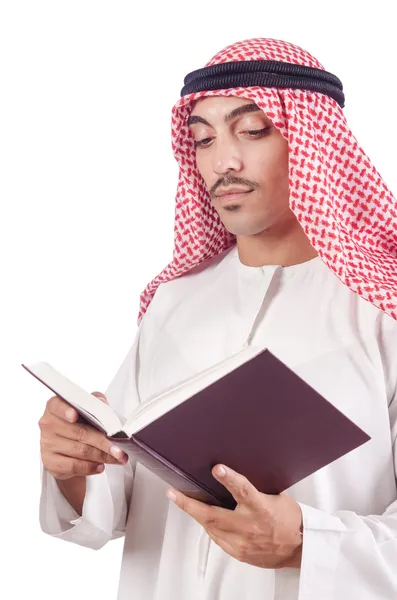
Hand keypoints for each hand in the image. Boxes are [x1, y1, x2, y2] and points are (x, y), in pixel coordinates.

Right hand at [38, 392, 127, 479]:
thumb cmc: (80, 423)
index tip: (75, 415)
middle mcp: (48, 424)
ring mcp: (47, 444)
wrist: (67, 447)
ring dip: (102, 456)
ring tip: (117, 457)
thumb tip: (102, 403)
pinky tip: (101, 466)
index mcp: (55, 407)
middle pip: (79, 433)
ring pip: (80, 451)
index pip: (57, 406)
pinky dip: (90, 467)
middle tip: (120, 449)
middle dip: (103, 442)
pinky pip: (74, 466)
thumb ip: (95, 401)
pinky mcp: (50, 462)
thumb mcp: (87, 408)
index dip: (66, 411)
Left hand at [166, 464, 302, 568]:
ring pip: (210, 527)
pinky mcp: (239, 553)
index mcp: (261, 508)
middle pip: (213, 515)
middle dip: (189, 504)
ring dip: (196, 514)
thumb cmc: (290, 520)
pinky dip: (210, 527)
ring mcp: (242, 542)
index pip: (242, 490)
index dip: (228, 478)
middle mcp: (249, 527)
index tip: (217, 468)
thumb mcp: (277, 496)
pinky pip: (217, 538)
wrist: (299, 548)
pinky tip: (205, 519)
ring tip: (184, 502)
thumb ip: (255, 488)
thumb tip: (234, 475)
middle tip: (174, 494)